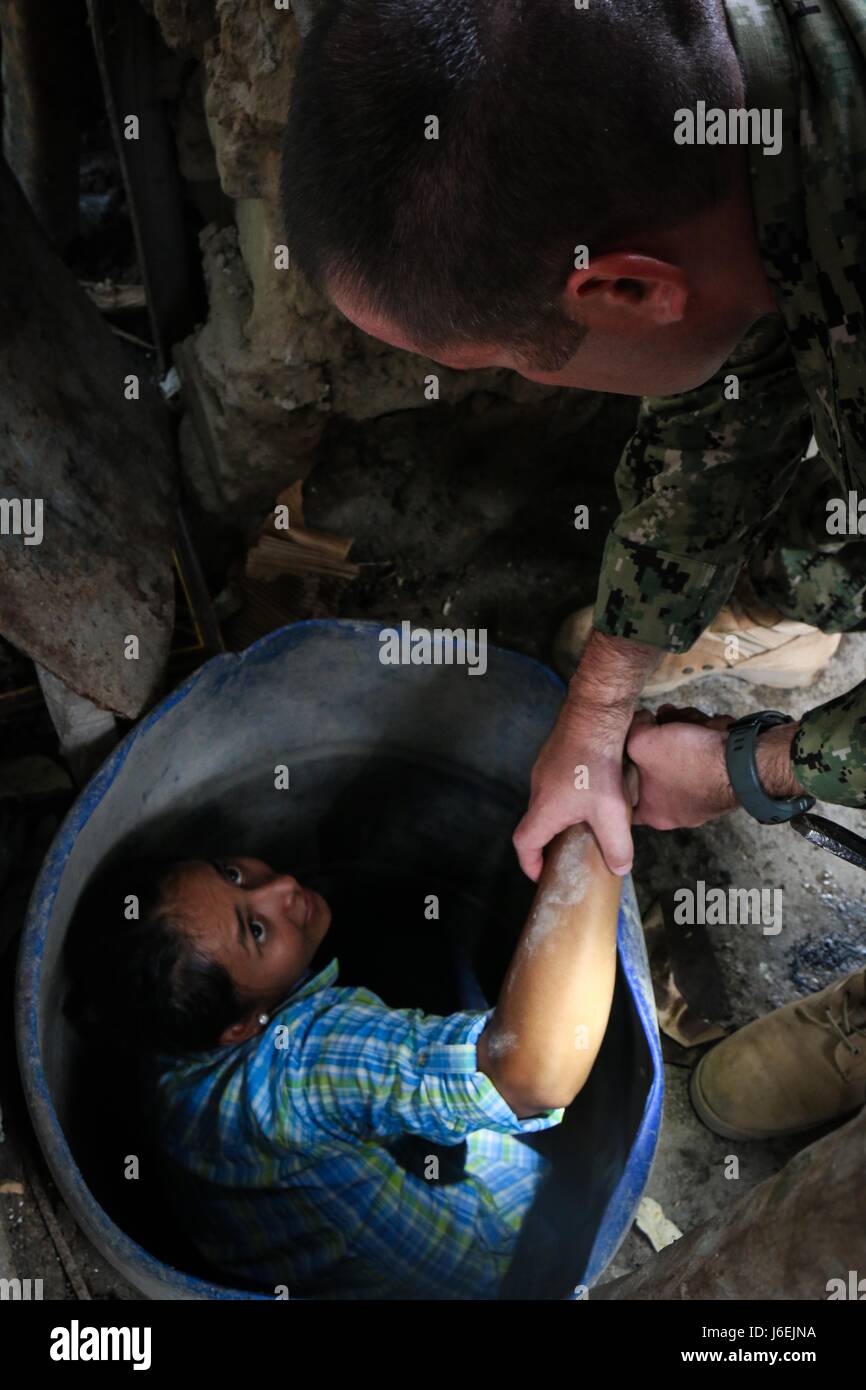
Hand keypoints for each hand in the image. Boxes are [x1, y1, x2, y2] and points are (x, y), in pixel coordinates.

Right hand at [513, 699, 635, 880]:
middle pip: (535, 823)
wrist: (594, 715)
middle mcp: (538, 788)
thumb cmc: (598, 763)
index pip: (523, 843)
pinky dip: (570, 795)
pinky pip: (558, 782)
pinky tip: (594, 792)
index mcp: (544, 808)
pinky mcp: (556, 754)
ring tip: (587, 824)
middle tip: (570, 852)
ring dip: (562, 817)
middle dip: (549, 841)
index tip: (542, 874)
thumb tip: (619, 869)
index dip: (530, 863)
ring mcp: (545, 769)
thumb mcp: (612, 812)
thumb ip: (617, 845)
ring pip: (547, 802)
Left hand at [626, 704, 735, 829]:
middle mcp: (678, 812)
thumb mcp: (642, 741)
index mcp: (654, 813)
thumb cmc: (688, 761)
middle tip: (662, 722)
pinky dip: (705, 738)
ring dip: (684, 734)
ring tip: (690, 722)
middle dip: (659, 739)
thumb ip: (631, 731)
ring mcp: (702, 799)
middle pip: (654, 770)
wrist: (743, 762)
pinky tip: (707, 726)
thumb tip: (639, 721)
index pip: (624, 800)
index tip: (621, 753)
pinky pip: (704, 757)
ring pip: (681, 758)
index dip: (619, 773)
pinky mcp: (722, 783)